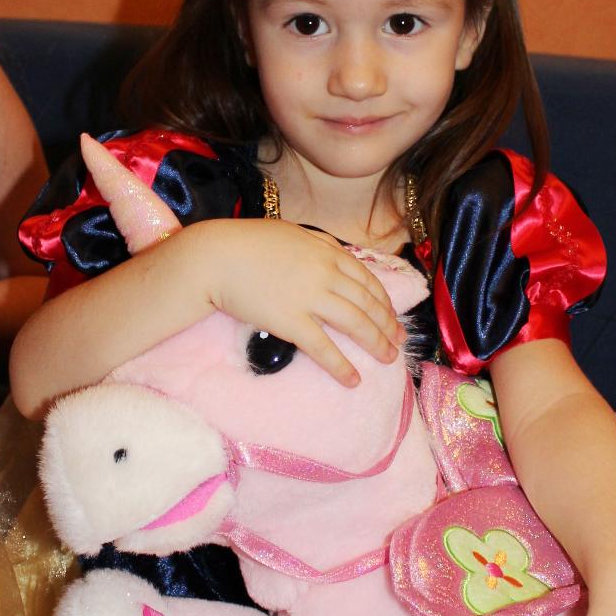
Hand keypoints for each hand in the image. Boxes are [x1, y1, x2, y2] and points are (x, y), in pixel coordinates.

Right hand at [197, 220, 405, 386]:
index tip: (392, 317)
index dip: (384, 302)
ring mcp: (309, 297)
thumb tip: (334, 260)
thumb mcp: (291, 235)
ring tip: (388, 360)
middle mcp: (325, 273)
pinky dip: (341, 366)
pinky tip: (353, 380)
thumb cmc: (247, 244)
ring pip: (355, 324)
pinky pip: (323, 347)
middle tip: (399, 342)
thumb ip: (316, 248)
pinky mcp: (290, 321)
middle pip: (367, 303)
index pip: (367, 280)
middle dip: (388, 325)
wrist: (216, 256)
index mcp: (327, 251)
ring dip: (376, 343)